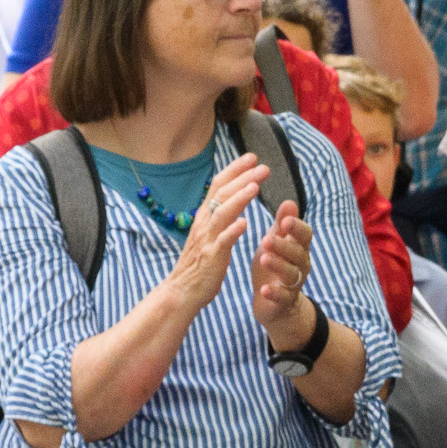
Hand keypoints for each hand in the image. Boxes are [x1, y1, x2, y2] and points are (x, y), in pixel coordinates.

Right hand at [164, 157, 270, 315]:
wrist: (183, 290)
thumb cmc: (200, 262)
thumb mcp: (210, 232)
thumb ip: (219, 214)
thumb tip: (230, 194)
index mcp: (206, 216)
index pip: (219, 186)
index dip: (235, 170)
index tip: (252, 157)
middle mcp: (204, 223)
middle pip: (222, 194)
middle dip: (243, 178)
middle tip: (263, 166)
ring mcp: (207, 239)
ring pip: (222, 214)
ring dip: (238, 199)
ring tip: (255, 186)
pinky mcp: (211, 257)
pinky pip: (222, 242)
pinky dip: (232, 231)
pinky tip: (245, 223)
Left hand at [247, 201, 317, 348]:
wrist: (276, 304)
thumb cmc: (274, 267)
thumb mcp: (276, 243)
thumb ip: (282, 225)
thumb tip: (289, 201)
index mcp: (298, 248)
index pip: (304, 235)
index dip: (297, 228)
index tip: (285, 220)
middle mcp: (300, 264)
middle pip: (298, 253)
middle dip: (284, 245)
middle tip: (267, 238)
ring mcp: (293, 283)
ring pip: (291, 273)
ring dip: (279, 265)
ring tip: (264, 258)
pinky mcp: (284, 300)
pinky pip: (283, 296)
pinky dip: (274, 293)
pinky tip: (265, 289)